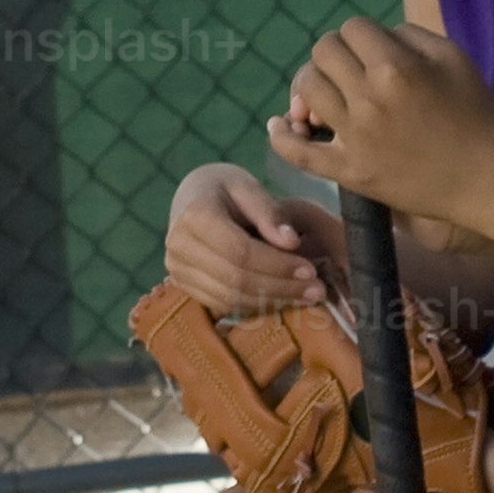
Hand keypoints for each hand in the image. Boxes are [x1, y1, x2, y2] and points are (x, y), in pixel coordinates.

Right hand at [166, 163, 342, 311]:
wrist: (192, 199)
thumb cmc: (225, 188)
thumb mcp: (247, 187)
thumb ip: (270, 213)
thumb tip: (292, 242)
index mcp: (194, 215)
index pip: (239, 251)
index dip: (277, 264)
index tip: (310, 269)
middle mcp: (179, 246)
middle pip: (235, 279)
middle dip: (280, 287)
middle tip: (317, 289)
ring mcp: (177, 269)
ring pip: (229, 297)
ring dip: (271, 301)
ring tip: (306, 295)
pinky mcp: (183, 285)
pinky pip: (222, 304)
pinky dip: (255, 305)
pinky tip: (283, 298)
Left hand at [271, 20, 493, 218]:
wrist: (484, 177)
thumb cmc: (475, 113)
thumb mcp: (452, 57)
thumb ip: (409, 35)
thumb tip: (373, 37)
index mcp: (396, 67)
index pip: (352, 27)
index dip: (362, 34)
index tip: (374, 50)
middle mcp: (369, 98)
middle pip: (323, 52)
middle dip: (336, 54)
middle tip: (352, 70)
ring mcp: (355, 137)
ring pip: (307, 90)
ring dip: (313, 85)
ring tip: (329, 95)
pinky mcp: (349, 171)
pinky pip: (298, 152)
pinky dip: (282, 136)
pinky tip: (282, 125)